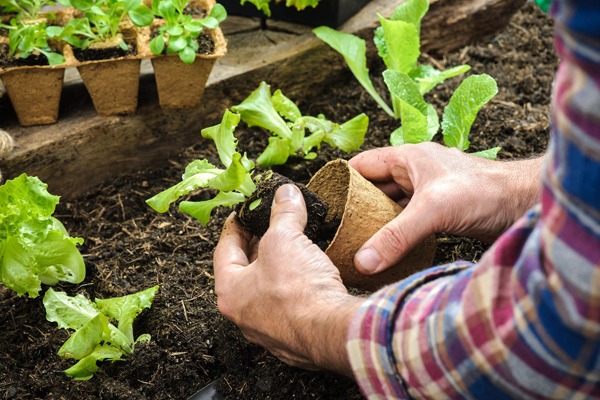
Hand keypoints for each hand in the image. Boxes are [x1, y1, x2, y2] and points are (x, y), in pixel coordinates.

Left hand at [213, 184, 362, 374]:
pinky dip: (296, 288)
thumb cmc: (297, 290)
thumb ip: (283, 213)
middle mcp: (244, 315)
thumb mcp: (285, 238)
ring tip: (293, 246)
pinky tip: (310, 275)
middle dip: (259, 246)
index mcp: (230, 291)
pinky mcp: (294, 338)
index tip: (244, 214)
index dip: (235, 226)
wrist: (331, 331)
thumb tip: (285, 194)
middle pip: (246, 271)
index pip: (225, 250)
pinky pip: (290, 306)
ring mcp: (269, 330)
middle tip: (269, 226)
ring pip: (268, 291)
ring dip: (279, 267)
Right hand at [349, 142, 542, 273]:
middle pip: (375, 187)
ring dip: (377, 221)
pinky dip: (397, 232)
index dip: (342, 179)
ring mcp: (428, 192)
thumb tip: (363, 260)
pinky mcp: (440, 211)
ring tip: (356, 241)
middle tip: (337, 229)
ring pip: (392, 205)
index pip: (363, 164)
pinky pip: (408, 220)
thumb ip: (396, 236)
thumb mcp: (432, 211)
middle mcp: (416, 172)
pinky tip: (387, 247)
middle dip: (357, 205)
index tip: (324, 201)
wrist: (524, 204)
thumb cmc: (485, 191)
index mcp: (408, 158)